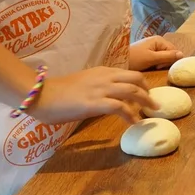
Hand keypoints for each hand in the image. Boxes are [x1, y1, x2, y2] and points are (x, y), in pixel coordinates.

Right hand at [28, 67, 157, 124]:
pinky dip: (131, 115)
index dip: (141, 84)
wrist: (40, 94)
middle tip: (153, 104)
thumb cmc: (57, 92)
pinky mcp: (94, 103)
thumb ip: (98, 87)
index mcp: (102, 71)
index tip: (146, 95)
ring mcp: (100, 89)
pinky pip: (120, 107)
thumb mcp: (83, 84)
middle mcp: (105, 77)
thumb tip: (108, 99)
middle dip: (149, 92)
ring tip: (151, 113)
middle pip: (136, 79)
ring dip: (145, 102)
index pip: (129, 74)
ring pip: (132, 91)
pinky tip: (135, 123)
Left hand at [128, 35, 182, 70]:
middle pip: (169, 53)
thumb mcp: (152, 58)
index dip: (170, 60)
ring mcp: (152, 46)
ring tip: (151, 67)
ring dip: (159, 64)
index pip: (174, 50)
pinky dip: (155, 64)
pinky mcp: (147, 52)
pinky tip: (148, 67)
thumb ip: (167, 56)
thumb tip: (182, 54)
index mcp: (159, 40)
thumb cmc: (134, 58)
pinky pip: (157, 58)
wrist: (117, 60)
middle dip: (165, 62)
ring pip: (163, 57)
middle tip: (155, 67)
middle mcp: (157, 41)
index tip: (160, 66)